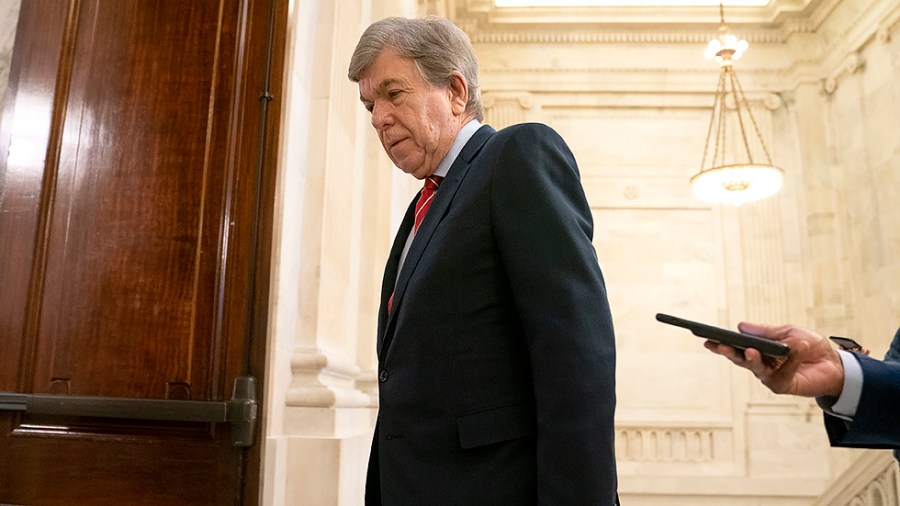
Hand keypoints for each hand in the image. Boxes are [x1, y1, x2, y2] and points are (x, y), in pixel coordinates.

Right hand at [703, 322, 844, 397]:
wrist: (834, 363)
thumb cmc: (810, 346)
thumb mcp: (788, 331)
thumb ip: (766, 331)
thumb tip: (740, 326)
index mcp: (759, 350)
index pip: (736, 348)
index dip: (721, 344)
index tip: (707, 339)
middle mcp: (761, 365)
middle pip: (740, 360)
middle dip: (730, 353)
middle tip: (721, 346)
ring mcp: (771, 377)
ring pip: (756, 370)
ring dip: (753, 360)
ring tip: (751, 350)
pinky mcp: (785, 386)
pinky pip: (781, 375)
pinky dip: (788, 361)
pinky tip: (794, 349)